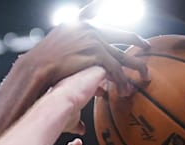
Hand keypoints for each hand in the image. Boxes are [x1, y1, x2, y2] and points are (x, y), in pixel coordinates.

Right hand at [21, 7, 150, 97]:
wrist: (37, 66)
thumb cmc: (43, 60)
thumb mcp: (57, 41)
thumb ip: (72, 42)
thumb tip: (79, 55)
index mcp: (81, 23)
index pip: (101, 13)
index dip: (117, 17)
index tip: (128, 25)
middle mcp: (91, 29)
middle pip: (124, 35)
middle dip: (139, 41)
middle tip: (147, 46)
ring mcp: (95, 42)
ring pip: (124, 57)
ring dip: (137, 68)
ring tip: (146, 77)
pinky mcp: (96, 56)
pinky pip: (115, 70)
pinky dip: (121, 81)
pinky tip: (124, 90)